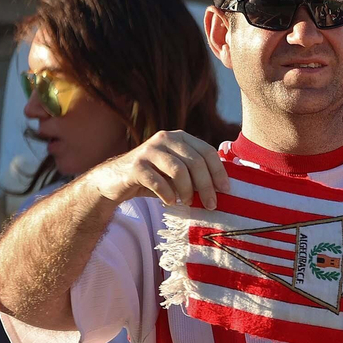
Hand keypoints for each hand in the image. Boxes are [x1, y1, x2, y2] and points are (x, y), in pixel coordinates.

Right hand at [87, 130, 227, 209]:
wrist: (116, 180)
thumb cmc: (155, 178)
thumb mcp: (178, 172)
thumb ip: (197, 173)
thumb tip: (224, 187)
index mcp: (180, 137)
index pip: (206, 151)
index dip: (219, 171)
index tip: (225, 190)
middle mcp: (165, 138)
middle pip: (195, 161)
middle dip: (206, 185)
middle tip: (211, 204)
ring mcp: (149, 150)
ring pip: (178, 169)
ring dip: (188, 190)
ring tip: (189, 202)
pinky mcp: (135, 165)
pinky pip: (158, 181)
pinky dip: (168, 194)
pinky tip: (170, 202)